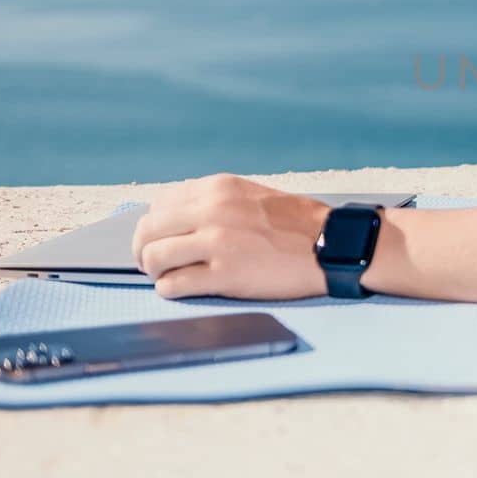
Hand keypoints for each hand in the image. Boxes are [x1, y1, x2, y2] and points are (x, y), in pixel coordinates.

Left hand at [130, 173, 333, 299]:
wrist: (332, 245)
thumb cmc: (296, 224)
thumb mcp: (249, 196)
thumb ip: (213, 203)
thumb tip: (175, 221)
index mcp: (218, 189)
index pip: (160, 204)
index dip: (154, 225)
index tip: (159, 238)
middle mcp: (212, 211)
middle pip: (148, 230)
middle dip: (144, 249)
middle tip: (152, 262)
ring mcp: (217, 243)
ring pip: (155, 257)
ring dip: (155, 270)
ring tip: (167, 276)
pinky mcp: (224, 275)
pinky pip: (173, 285)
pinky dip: (170, 289)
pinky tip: (182, 288)